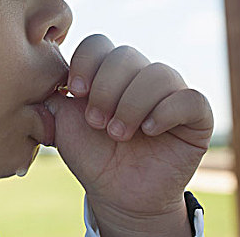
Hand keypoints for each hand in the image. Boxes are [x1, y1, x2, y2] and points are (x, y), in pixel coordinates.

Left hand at [44, 34, 212, 234]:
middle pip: (125, 55)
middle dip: (106, 90)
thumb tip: (44, 72)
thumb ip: (52, 95)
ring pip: (158, 74)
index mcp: (107, 73)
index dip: (86, 62)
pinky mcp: (195, 116)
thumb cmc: (91, 156)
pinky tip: (149, 131)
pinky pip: (191, 98)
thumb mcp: (63, 123)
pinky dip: (166, 112)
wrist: (116, 195)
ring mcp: (169, 94)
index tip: (75, 91)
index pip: (99, 44)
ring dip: (132, 104)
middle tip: (96, 122)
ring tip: (118, 134)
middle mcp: (140, 77)